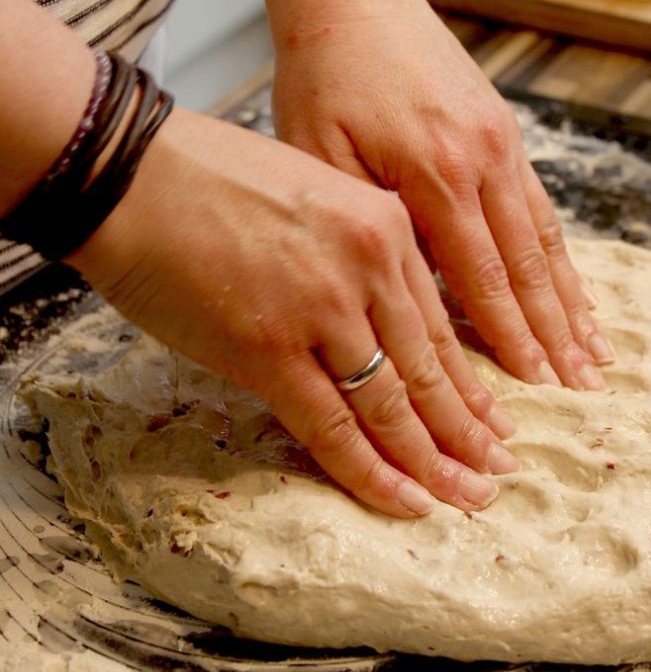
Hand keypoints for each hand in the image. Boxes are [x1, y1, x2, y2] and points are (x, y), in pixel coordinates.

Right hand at [70, 109, 517, 518]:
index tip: (494, 420)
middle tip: (499, 471)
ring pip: (392, 404)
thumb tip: (370, 320)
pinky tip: (403, 500)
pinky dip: (370, 471)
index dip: (470, 383)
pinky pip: (332, 426)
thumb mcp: (313, 195)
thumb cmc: (208, 179)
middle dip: (469, 431)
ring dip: (434, 461)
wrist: (130, 172)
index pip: (440, 324)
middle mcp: (367, 268)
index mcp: (383, 226)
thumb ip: (352, 254)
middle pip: (430, 369)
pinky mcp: (269, 349)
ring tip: (469, 498)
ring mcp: (322, 310)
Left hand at [273, 0, 613, 389]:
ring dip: (569, 299)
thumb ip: (370, 224)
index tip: (534, 384)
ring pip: (543, 237)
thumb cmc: (323, 79)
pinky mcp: (503, 130)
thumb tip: (410, 297)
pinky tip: (572, 285)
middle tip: (580, 387)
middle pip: (526, 264)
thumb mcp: (321, 156)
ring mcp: (500, 142)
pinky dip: (559, 253)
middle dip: (553, 332)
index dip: (509, 336)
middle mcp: (480, 159)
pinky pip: (539, 203)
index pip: (480, 275)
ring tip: (593, 350)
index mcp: (433, 172)